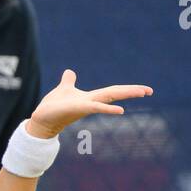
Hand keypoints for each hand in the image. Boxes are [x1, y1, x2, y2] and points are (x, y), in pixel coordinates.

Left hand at [28, 69, 152, 138]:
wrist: (41, 119)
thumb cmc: (53, 107)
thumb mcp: (63, 89)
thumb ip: (68, 81)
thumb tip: (69, 72)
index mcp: (90, 98)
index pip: (112, 91)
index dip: (127, 89)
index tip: (144, 89)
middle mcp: (91, 102)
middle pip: (114, 94)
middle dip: (132, 91)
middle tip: (149, 90)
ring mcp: (85, 106)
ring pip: (108, 99)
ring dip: (125, 95)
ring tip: (142, 92)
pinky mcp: (78, 108)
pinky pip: (95, 108)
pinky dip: (108, 108)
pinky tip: (121, 111)